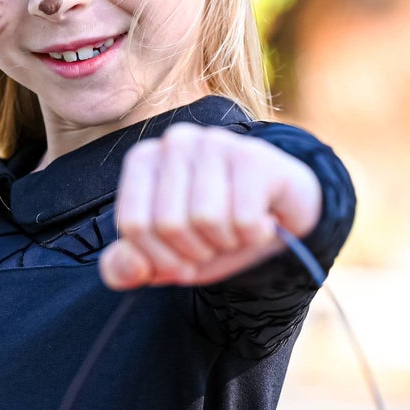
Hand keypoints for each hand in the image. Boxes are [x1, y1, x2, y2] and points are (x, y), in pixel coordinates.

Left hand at [99, 123, 321, 289]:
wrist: (281, 215)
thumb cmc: (215, 232)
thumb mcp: (166, 256)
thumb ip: (128, 268)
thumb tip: (131, 268)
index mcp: (143, 161)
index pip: (132, 225)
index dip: (159, 259)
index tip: (181, 257)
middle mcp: (175, 141)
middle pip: (168, 224)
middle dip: (195, 251)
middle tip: (215, 241)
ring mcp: (216, 142)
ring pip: (206, 219)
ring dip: (225, 243)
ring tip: (237, 229)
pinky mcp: (254, 155)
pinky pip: (244, 220)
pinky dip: (254, 236)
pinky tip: (263, 221)